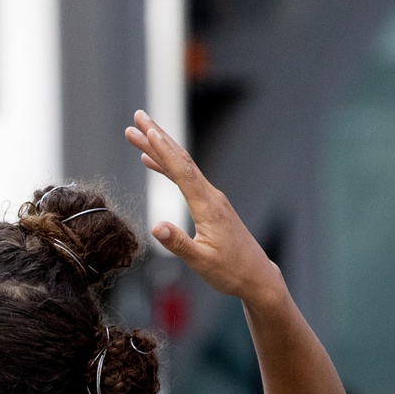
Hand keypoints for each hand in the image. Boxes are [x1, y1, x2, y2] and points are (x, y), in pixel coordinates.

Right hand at [125, 110, 284, 303]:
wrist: (256, 276)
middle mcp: (211, 195)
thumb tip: (156, 227)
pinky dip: (167, 167)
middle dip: (158, 137)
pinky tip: (152, 163)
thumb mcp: (201, 262)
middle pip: (180, 159)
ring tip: (138, 134)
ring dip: (159, 149)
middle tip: (138, 116)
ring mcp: (211, 198)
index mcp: (208, 205)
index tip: (148, 130)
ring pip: (181, 167)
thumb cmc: (230, 271)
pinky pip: (184, 179)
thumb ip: (178, 243)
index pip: (182, 171)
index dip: (164, 150)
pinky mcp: (210, 205)